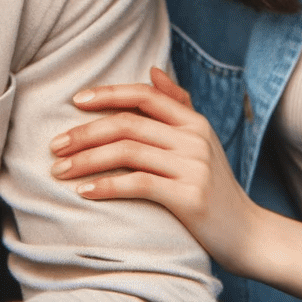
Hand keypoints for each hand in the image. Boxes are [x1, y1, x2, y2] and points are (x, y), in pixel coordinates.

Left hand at [50, 68, 260, 269]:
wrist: (248, 233)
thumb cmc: (215, 186)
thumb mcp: (201, 141)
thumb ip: (177, 105)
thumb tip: (152, 69)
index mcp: (194, 121)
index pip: (144, 95)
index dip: (107, 94)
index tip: (74, 102)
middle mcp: (194, 138)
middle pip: (128, 123)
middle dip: (85, 133)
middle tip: (54, 146)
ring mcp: (193, 166)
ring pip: (127, 152)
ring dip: (86, 160)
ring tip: (59, 171)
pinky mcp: (189, 196)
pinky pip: (138, 184)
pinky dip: (106, 186)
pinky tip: (83, 192)